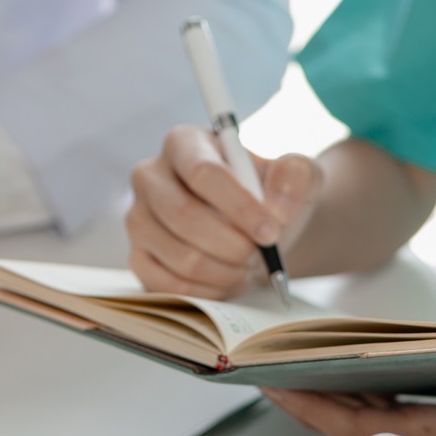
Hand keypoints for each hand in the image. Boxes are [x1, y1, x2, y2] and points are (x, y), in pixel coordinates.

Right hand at [127, 125, 317, 297]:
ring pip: (180, 257)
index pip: (203, 172)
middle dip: (233, 245)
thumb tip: (276, 207)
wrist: (258, 229)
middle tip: (262, 255)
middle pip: (184, 217)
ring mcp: (139, 218)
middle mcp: (150, 176)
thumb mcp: (297, 176)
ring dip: (226, 272)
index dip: (239, 207)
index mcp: (185, 143)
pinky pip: (168, 285)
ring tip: (248, 266)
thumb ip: (296, 176)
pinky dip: (208, 292)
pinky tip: (228, 281)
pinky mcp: (138, 257)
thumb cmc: (272, 196)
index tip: (271, 232)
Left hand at [264, 374, 435, 435]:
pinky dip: (345, 390)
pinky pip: (372, 410)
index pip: (353, 425)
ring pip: (352, 413)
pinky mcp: (427, 424)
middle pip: (338, 419)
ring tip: (279, 357)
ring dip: (316, 390)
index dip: (309, 406)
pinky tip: (326, 371)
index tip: (272, 383)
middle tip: (253, 362)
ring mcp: (418, 434)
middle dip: (296, 394)